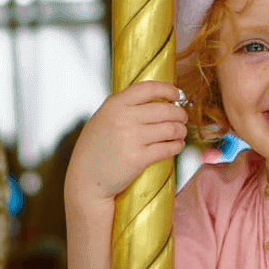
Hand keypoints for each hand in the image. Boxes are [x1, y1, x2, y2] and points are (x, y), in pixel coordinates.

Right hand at [65, 82, 188, 207]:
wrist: (86, 180)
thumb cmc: (94, 151)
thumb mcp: (102, 119)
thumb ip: (123, 108)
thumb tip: (155, 101)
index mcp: (114, 105)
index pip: (148, 88)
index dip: (167, 89)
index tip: (176, 94)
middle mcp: (123, 118)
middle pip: (165, 109)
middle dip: (179, 114)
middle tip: (182, 118)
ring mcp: (131, 138)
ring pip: (170, 129)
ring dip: (180, 131)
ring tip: (180, 133)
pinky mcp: (139, 158)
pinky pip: (168, 148)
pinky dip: (177, 146)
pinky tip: (177, 146)